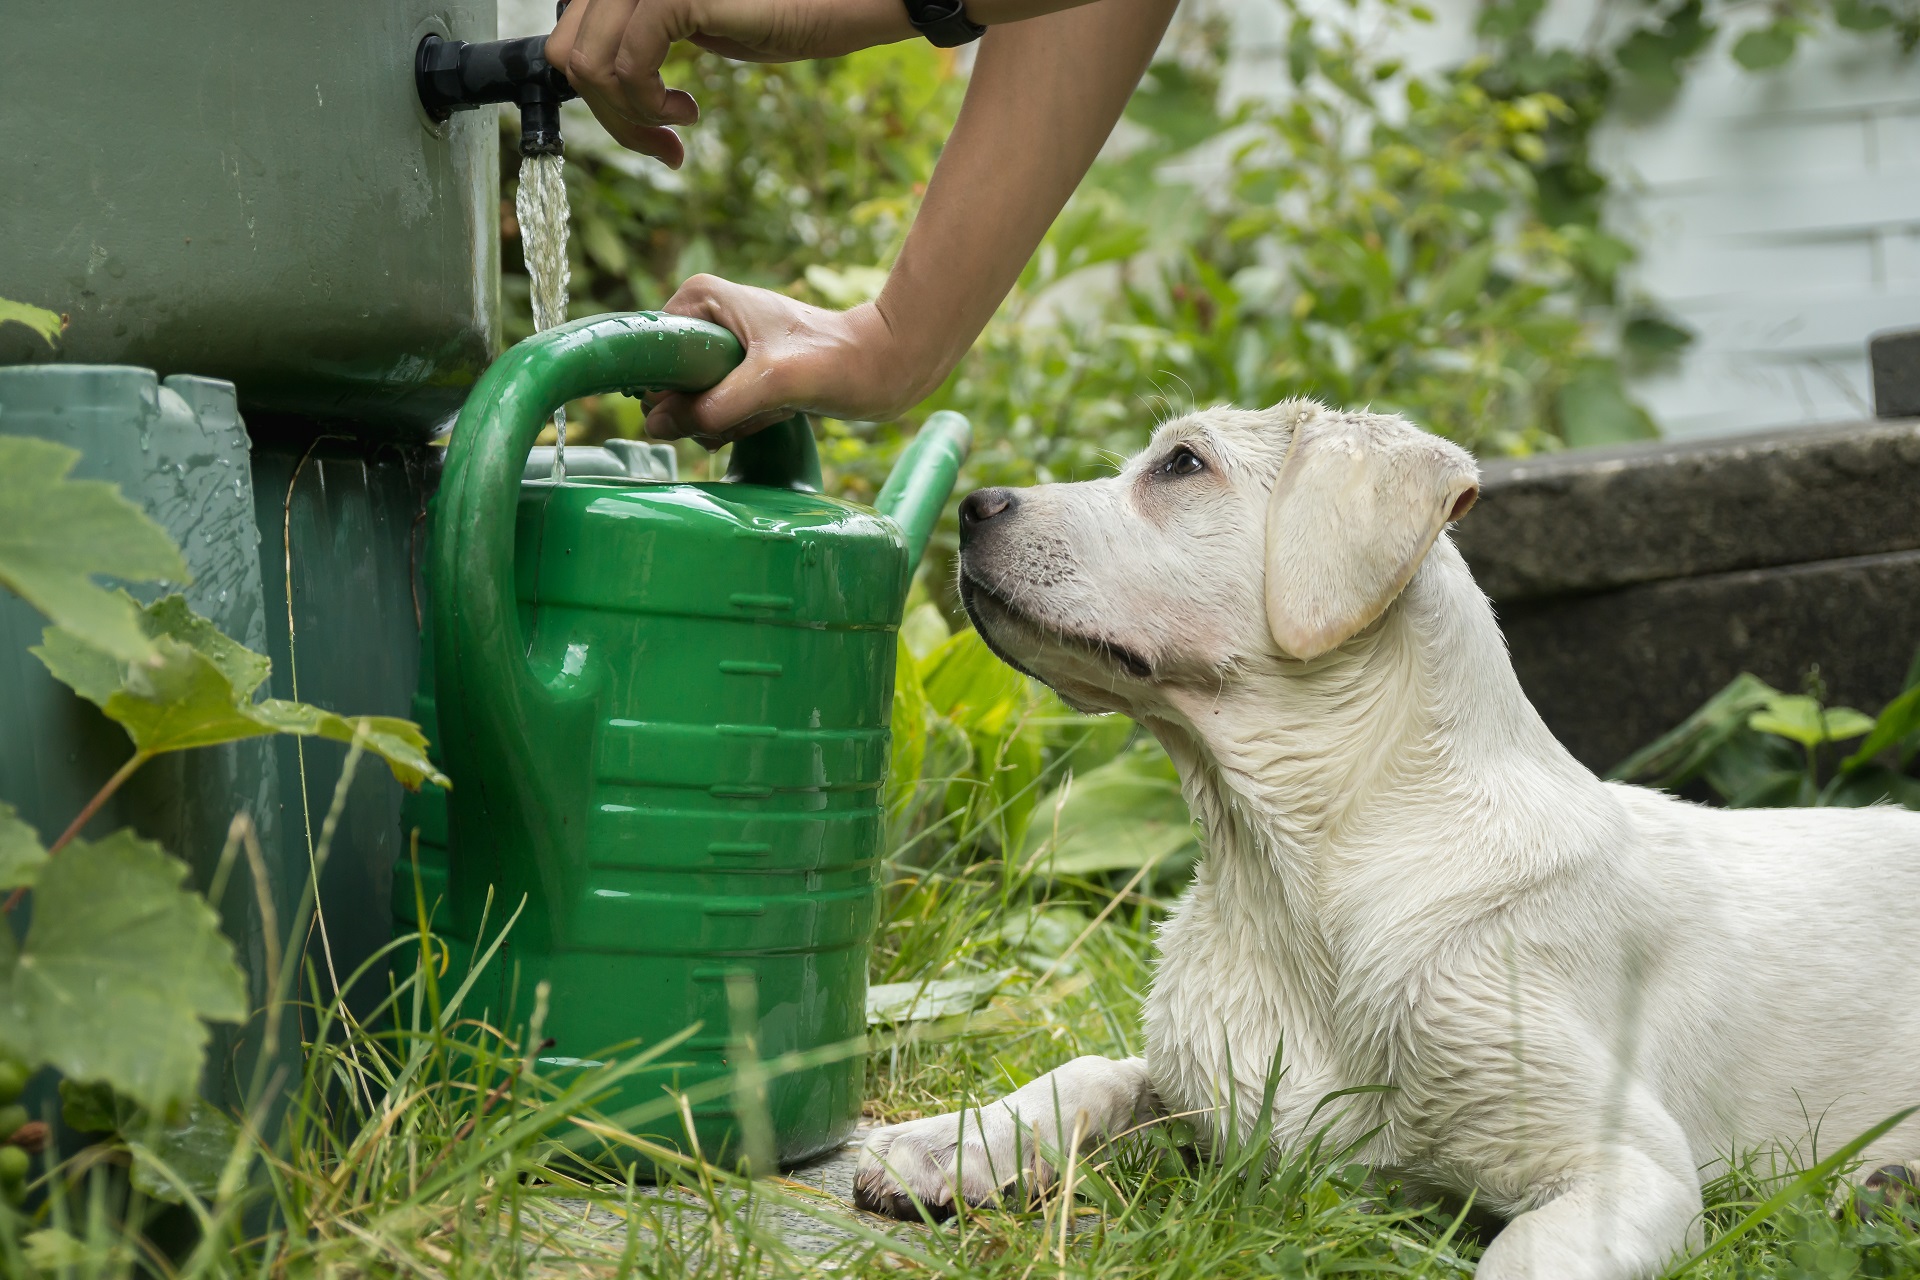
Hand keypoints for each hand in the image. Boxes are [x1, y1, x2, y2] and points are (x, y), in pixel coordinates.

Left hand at [546, 0, 913, 166]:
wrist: (844, 3)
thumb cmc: (785, 15)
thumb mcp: (700, 30)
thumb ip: (647, 43)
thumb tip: (604, 93)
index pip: (568, 40)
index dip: (597, 101)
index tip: (649, 135)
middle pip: (570, 55)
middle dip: (611, 116)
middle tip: (663, 144)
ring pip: (591, 65)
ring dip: (632, 117)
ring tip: (679, 123)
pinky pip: (627, 65)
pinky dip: (650, 105)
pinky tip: (690, 111)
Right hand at [644, 276, 933, 444]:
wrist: (884, 367)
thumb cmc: (835, 361)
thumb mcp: (770, 384)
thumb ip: (712, 407)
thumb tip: (655, 427)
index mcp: (700, 297)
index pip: (651, 353)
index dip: (672, 389)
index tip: (718, 397)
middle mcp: (705, 316)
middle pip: (671, 385)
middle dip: (710, 410)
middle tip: (754, 404)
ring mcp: (722, 347)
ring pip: (695, 404)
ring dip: (730, 421)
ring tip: (772, 405)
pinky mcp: (741, 373)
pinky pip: (719, 412)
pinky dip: (744, 424)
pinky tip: (777, 412)